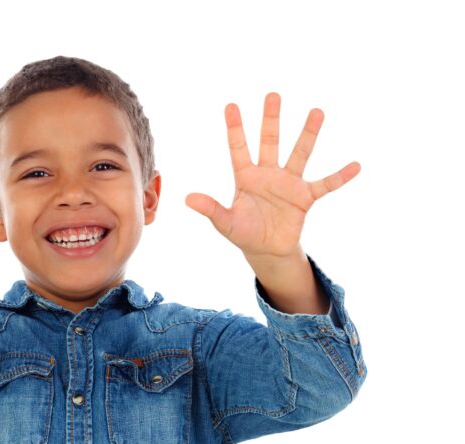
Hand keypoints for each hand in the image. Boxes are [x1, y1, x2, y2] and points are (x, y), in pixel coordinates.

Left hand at [185, 93, 359, 258]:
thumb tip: (187, 198)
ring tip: (316, 111)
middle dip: (271, 119)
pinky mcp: (305, 198)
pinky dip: (340, 176)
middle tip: (273, 94)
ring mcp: (288, 183)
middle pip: (269, 141)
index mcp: (245, 177)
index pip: (238, 148)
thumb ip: (210, 209)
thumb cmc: (243, 233)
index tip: (231, 105)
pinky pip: (325, 185)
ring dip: (307, 134)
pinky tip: (356, 165)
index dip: (235, 128)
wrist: (266, 250)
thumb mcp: (224, 223)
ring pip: (299, 154)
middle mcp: (268, 174)